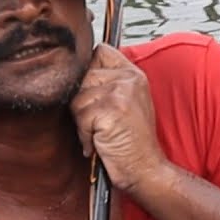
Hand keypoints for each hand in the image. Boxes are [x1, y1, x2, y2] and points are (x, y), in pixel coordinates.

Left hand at [70, 43, 167, 192]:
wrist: (145, 167)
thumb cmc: (132, 140)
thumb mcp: (127, 102)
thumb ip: (109, 83)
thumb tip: (74, 72)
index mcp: (133, 74)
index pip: (101, 51)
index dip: (89, 68)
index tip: (93, 91)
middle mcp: (129, 79)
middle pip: (83, 76)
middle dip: (83, 102)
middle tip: (99, 121)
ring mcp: (121, 93)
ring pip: (78, 98)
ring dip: (83, 121)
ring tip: (101, 132)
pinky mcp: (111, 111)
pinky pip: (80, 118)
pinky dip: (85, 135)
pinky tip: (99, 141)